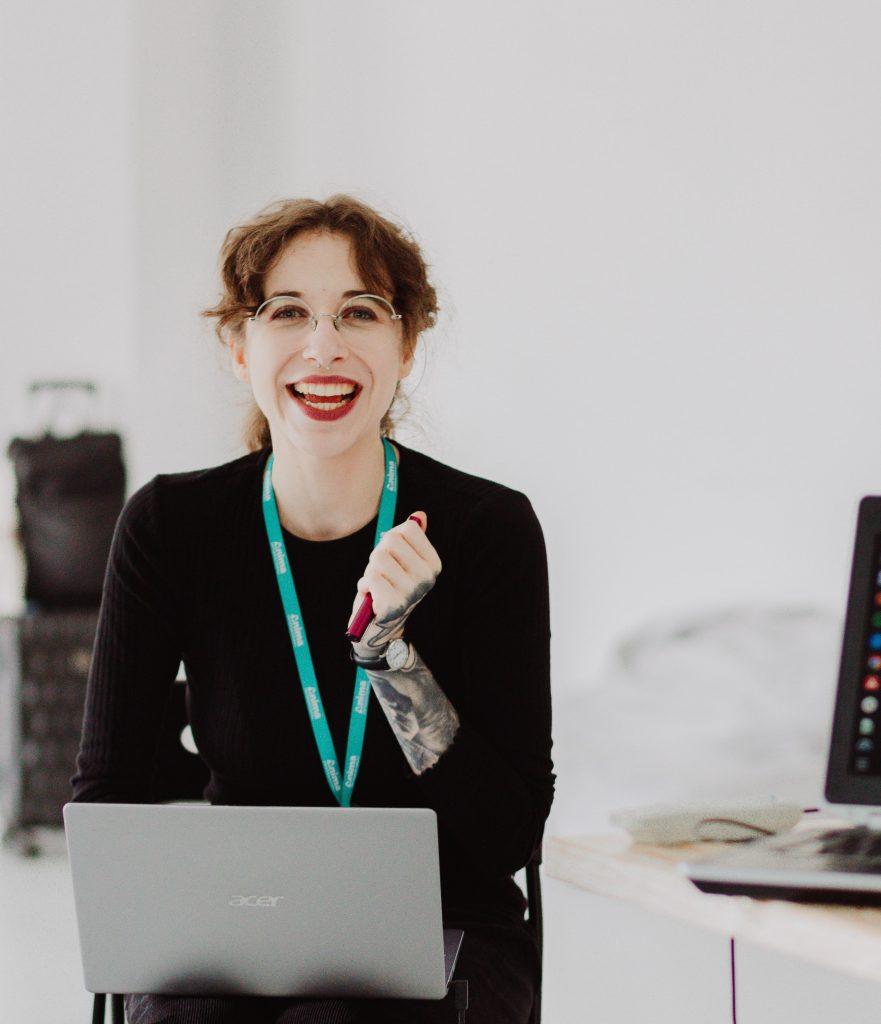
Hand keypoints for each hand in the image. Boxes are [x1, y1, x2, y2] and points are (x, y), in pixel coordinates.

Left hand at [348, 511, 441, 659]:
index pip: (408, 528)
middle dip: (379, 553)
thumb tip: (419, 515)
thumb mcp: (401, 559)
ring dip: (370, 570)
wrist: (380, 626)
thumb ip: (411, 537)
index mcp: (433, 564)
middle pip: (392, 540)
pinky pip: (370, 577)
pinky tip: (372, 595)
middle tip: (382, 572)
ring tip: (377, 584)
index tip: (394, 556)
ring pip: (378, 558)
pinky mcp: (393, 605)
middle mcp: (427, 578)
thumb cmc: (389, 585)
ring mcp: (411, 592)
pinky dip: (365, 585)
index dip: (393, 538)